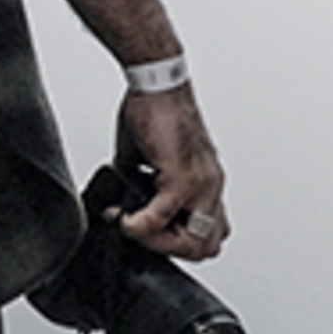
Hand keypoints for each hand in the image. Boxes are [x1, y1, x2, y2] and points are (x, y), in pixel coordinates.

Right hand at [111, 87, 227, 261]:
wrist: (157, 84)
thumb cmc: (155, 111)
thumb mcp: (150, 159)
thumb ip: (142, 185)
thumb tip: (121, 204)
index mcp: (208, 183)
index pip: (209, 234)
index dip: (176, 242)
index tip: (147, 232)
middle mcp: (211, 186)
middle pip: (205, 247)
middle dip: (166, 249)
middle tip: (139, 234)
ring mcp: (201, 184)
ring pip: (190, 242)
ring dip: (154, 243)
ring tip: (130, 226)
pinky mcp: (182, 177)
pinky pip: (160, 219)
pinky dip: (136, 226)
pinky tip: (121, 216)